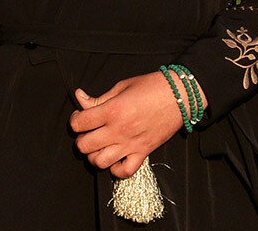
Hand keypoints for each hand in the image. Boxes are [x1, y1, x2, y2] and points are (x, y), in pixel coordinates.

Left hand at [69, 72, 185, 178]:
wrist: (182, 94)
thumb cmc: (154, 86)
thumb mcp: (123, 86)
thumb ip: (99, 98)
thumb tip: (80, 98)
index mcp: (112, 110)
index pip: (79, 123)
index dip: (75, 119)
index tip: (81, 116)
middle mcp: (119, 130)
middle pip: (84, 145)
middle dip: (82, 138)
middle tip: (89, 131)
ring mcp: (131, 144)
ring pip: (99, 162)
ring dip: (95, 155)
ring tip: (100, 145)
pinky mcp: (144, 152)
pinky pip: (124, 171)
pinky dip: (116, 169)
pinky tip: (116, 157)